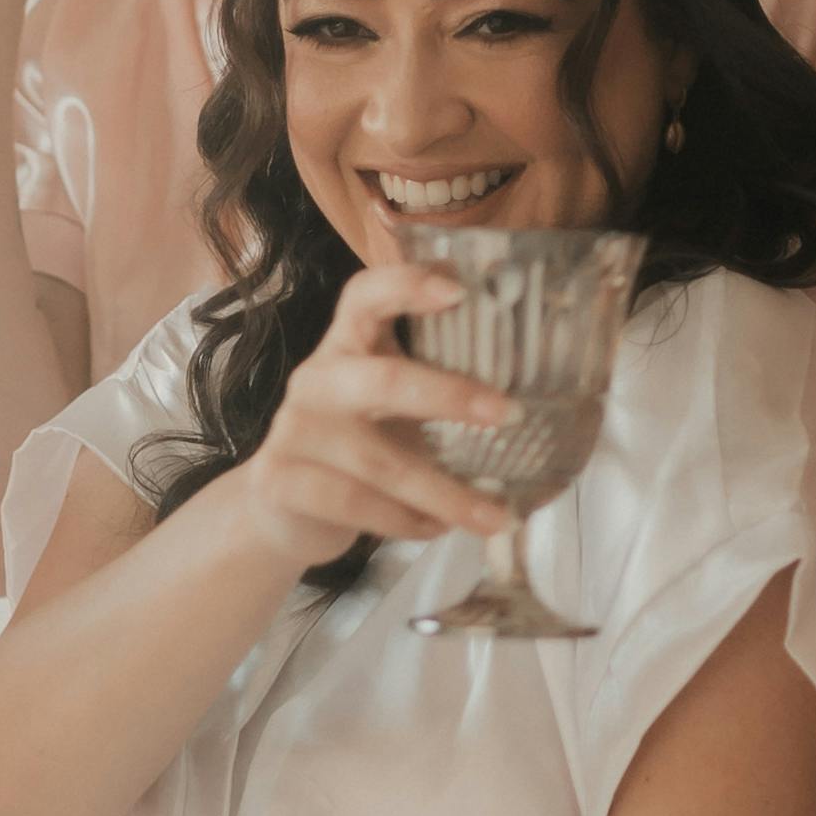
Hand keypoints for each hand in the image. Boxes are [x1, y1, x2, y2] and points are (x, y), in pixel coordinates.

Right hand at [239, 255, 522, 572]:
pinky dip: (405, 522)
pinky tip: (436, 529)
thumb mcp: (386, 408)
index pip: (364, 296)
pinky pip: (356, 504)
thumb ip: (432, 390)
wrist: (280, 509)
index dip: (406, 285)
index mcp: (347, 347)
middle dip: (451, 396)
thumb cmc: (354, 448)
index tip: (460, 291)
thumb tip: (535, 405)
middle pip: (385, 379)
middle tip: (509, 415)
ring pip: (380, 462)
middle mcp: (317, 379)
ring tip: (496, 517)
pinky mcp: (282, 479)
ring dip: (445, 492)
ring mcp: (294, 429)